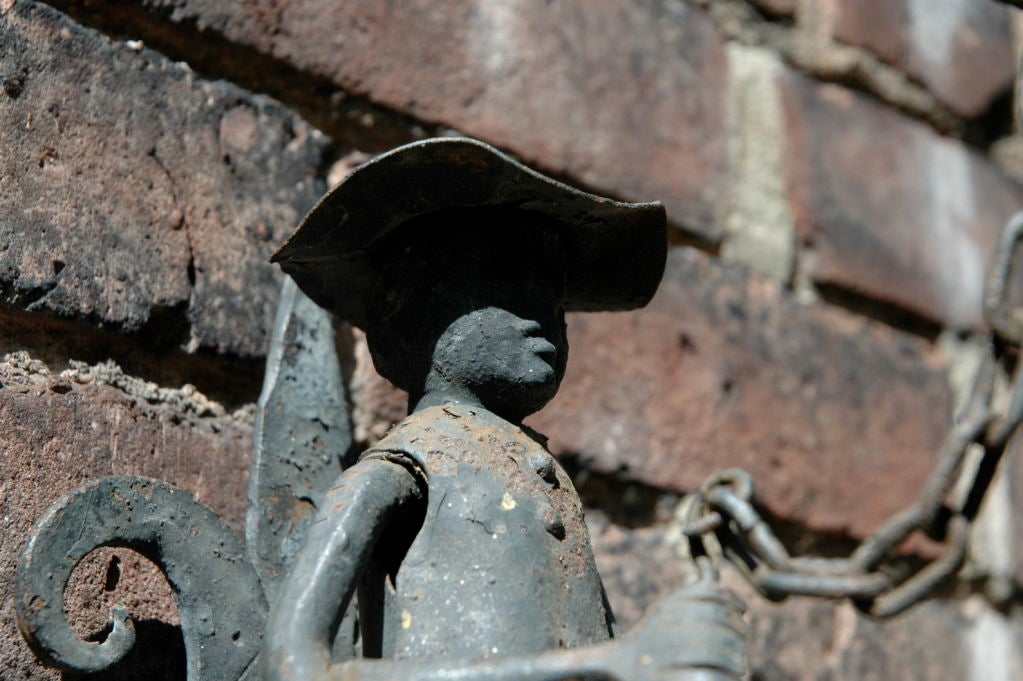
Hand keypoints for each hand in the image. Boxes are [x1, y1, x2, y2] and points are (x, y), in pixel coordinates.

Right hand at [601, 581, 747, 680]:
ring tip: (740, 666)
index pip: (706, 592)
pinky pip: (704, 676)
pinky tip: (727, 678)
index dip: (731, 598)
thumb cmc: (657, 638)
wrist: (624, 669)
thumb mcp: (669, 610)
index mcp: (666, 607)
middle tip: (743, 645)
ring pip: (711, 650)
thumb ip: (694, 592)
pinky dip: (722, 677)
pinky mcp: (663, 680)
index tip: (743, 610)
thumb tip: (707, 562)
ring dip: (734, 658)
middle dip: (737, 632)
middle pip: (713, 622)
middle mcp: (660, 627)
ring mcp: (660, 655)